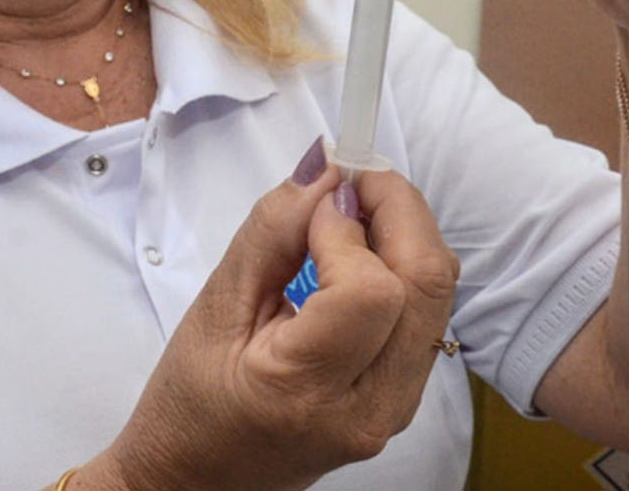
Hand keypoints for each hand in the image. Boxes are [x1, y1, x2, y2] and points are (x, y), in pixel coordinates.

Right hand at [77, 145, 459, 490]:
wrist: (200, 478)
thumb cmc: (190, 404)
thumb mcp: (214, 308)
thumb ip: (272, 232)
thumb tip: (322, 168)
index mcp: (307, 391)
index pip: (371, 289)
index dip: (347, 225)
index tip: (312, 199)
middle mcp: (369, 407)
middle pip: (427, 282)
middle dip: (396, 207)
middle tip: (347, 177)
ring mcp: (395, 408)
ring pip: (438, 292)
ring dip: (403, 232)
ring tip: (347, 212)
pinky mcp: (404, 397)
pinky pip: (427, 311)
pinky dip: (402, 263)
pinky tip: (357, 252)